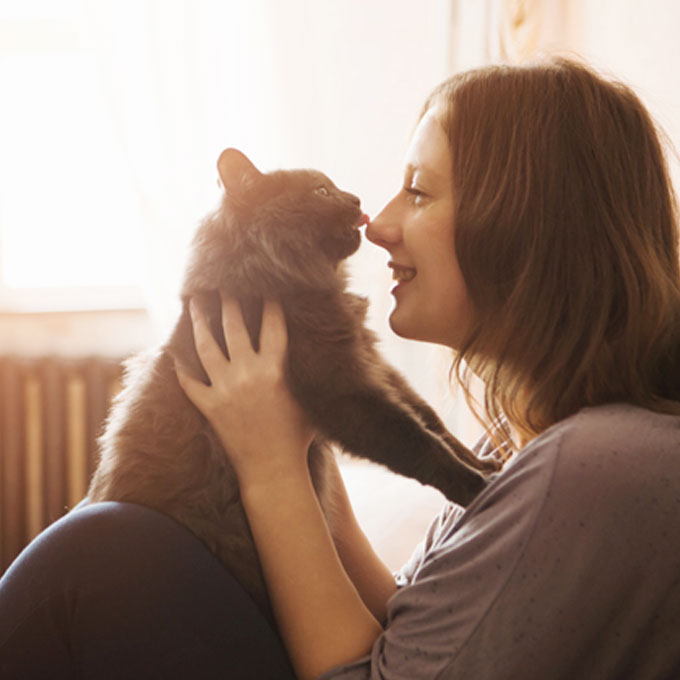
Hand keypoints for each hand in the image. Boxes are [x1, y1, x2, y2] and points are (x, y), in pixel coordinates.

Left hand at [176, 294, 315, 487]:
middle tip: (222, 284)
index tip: (265, 287)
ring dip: (200, 322)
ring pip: (206, 347)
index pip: (272, 326)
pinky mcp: (210, 407)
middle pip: (234, 327)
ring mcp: (225, 389)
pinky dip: (182, 368)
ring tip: (195, 304)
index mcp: (275, 369)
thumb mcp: (309, 400)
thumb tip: (316, 354)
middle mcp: (247, 373)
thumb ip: (305, 374)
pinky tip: (175, 354)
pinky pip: (190, 382)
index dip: (269, 304)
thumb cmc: (298, 437)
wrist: (273, 470)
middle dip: (229, 302)